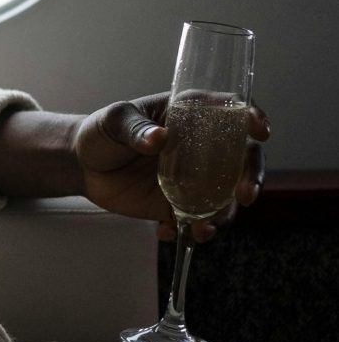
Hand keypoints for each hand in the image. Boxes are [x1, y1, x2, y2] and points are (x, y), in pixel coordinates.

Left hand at [72, 94, 269, 241]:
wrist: (82, 166)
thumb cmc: (102, 132)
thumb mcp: (114, 121)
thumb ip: (135, 129)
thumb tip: (160, 139)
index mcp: (189, 115)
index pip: (230, 111)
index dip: (251, 118)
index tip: (259, 131)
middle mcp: (201, 147)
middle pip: (242, 159)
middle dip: (252, 177)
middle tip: (244, 196)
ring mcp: (194, 178)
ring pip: (225, 197)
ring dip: (224, 215)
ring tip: (204, 228)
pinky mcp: (179, 205)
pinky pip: (197, 221)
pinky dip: (190, 231)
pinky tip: (165, 231)